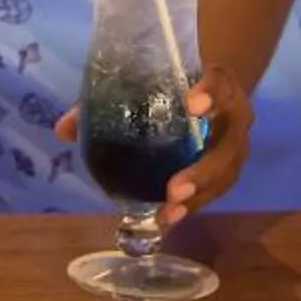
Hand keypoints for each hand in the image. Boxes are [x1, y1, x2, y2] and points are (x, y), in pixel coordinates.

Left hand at [52, 67, 253, 225]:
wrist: (211, 92)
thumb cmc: (174, 84)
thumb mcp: (145, 81)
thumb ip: (104, 99)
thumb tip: (65, 128)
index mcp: (218, 83)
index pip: (220, 82)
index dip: (210, 93)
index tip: (191, 105)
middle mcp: (234, 115)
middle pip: (229, 143)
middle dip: (203, 169)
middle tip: (174, 188)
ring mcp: (234, 146)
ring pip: (225, 174)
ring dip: (198, 195)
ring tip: (169, 212)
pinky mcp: (228, 170)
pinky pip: (215, 190)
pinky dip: (192, 206)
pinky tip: (167, 218)